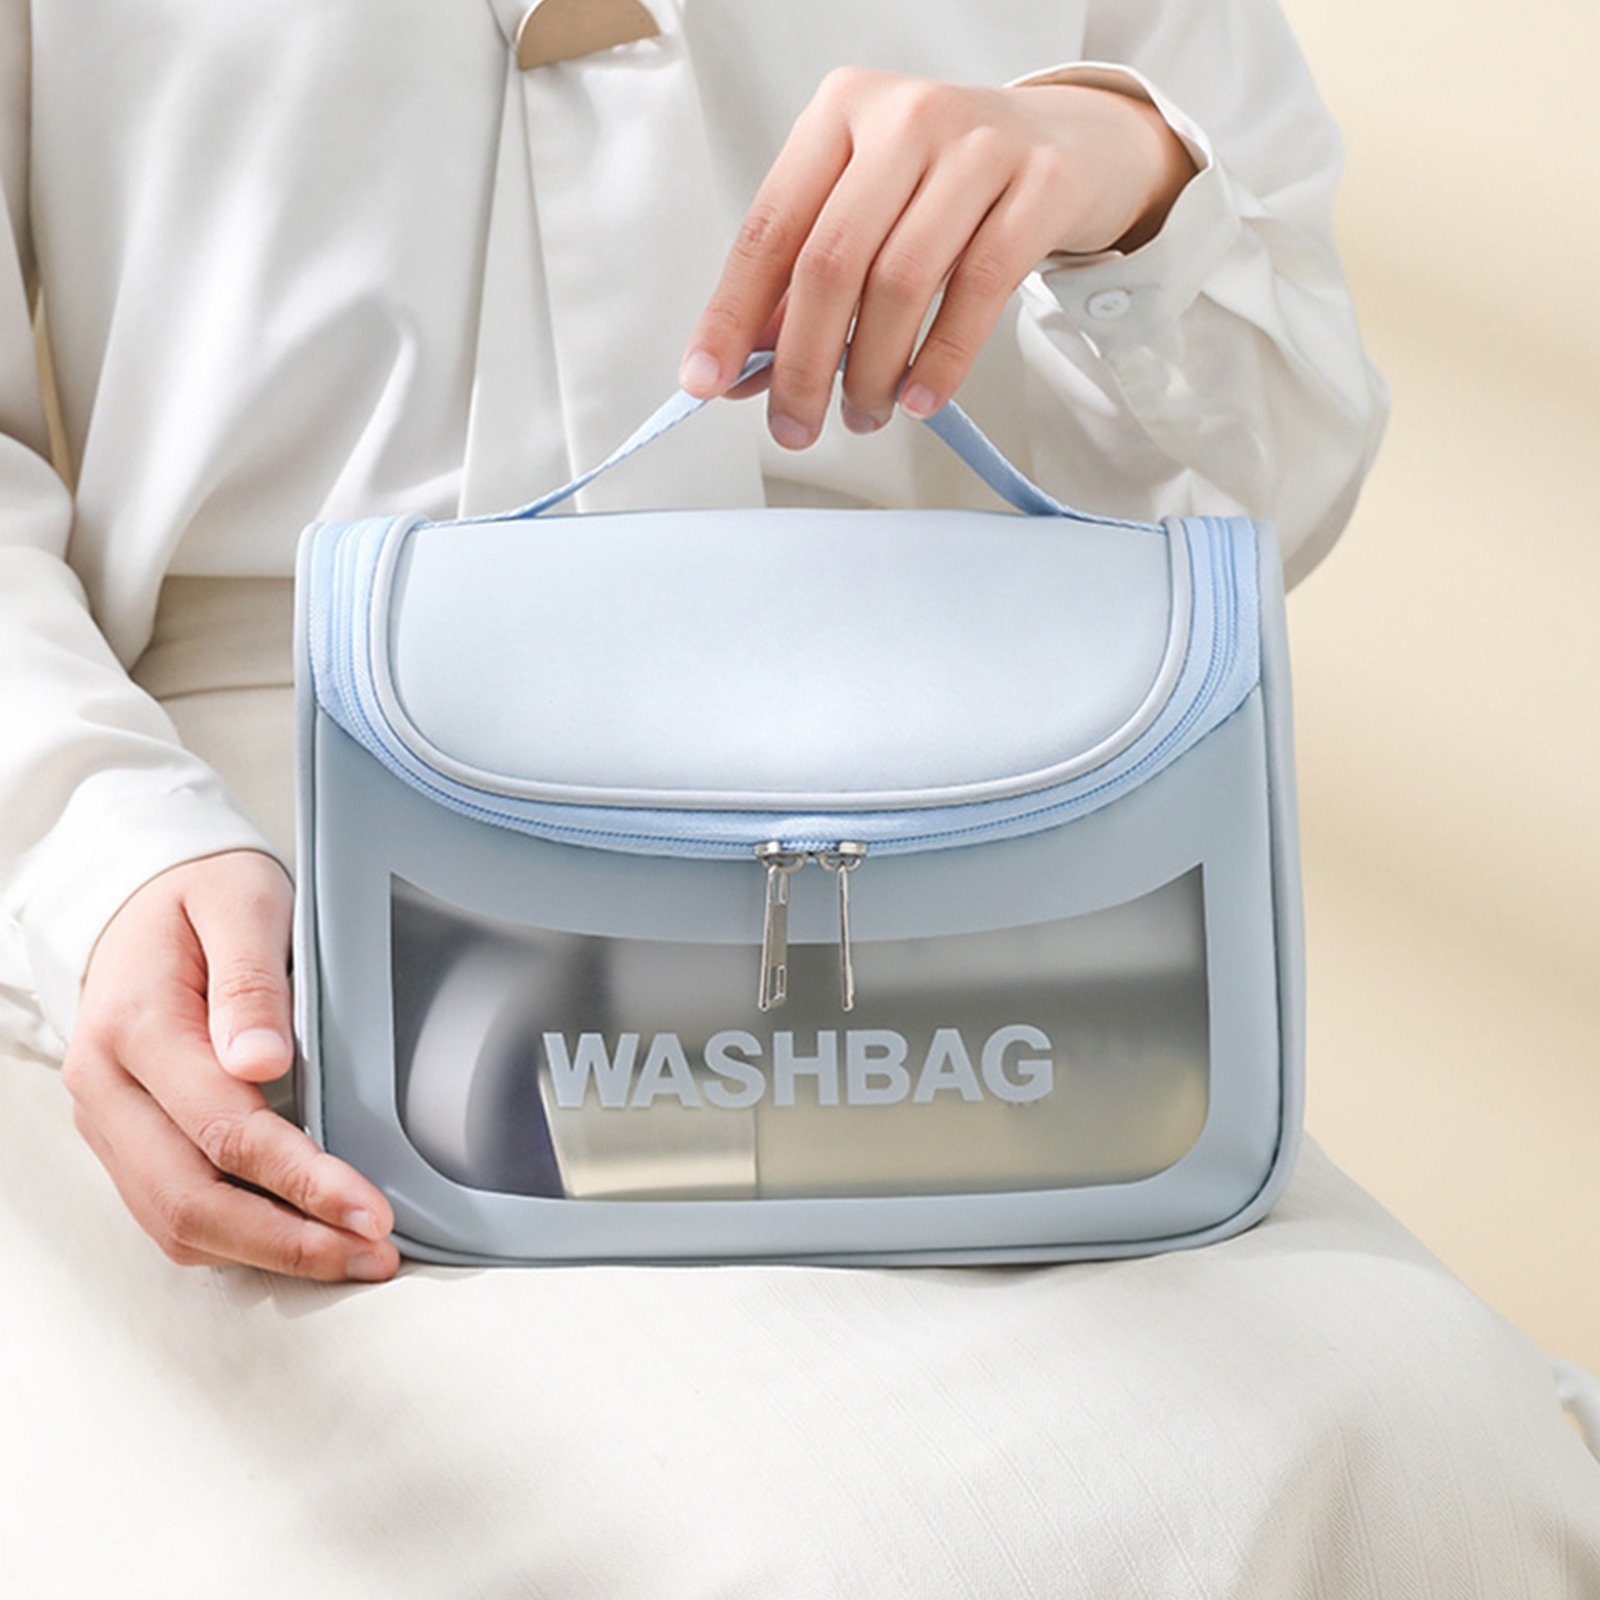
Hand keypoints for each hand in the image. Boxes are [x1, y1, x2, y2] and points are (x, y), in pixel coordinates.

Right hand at [62, 850, 399, 1281]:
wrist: (140, 895)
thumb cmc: (202, 894)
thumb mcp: (240, 903)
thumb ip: (250, 981)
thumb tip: (261, 1062)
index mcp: (135, 1027)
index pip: (222, 1129)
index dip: (300, 1179)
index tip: (366, 1208)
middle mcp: (107, 1087)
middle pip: (190, 1199)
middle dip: (289, 1241)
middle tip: (373, 1254)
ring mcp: (109, 1120)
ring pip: (175, 1221)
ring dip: (267, 1253)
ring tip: (351, 1258)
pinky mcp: (125, 1138)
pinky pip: (171, 1209)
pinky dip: (238, 1238)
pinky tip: (302, 1238)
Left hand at [679, 70, 1194, 445]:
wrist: (1069, 142)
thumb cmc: (946, 184)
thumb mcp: (863, 209)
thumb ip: (801, 281)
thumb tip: (743, 370)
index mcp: (840, 114)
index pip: (769, 228)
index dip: (732, 315)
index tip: (707, 382)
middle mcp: (905, 118)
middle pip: (831, 262)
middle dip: (802, 365)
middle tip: (796, 425)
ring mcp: (979, 146)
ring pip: (900, 283)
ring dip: (870, 372)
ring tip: (863, 415)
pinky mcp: (1040, 186)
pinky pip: (979, 291)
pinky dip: (940, 361)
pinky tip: (919, 400)